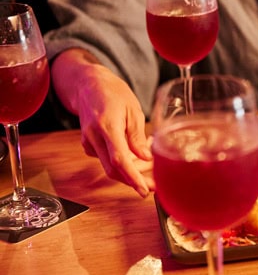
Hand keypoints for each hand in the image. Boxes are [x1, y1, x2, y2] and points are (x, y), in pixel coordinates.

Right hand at [52, 49, 154, 196]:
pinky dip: (121, 161)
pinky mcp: (87, 144)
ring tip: (150, 167)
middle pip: (113, 169)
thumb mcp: (133, 110)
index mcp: (108, 126)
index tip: (144, 190)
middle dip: (133, 182)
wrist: (88, 84)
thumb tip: (146, 158)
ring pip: (109, 166)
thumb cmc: (114, 93)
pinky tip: (135, 154)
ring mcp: (88, 141)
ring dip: (129, 171)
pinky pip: (105, 159)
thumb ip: (137, 136)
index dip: (132, 178)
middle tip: (153, 187)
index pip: (119, 160)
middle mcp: (94, 136)